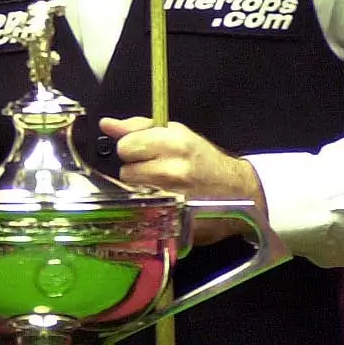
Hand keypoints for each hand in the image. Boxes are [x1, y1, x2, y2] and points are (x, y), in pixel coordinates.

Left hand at [99, 116, 266, 244]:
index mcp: (173, 144)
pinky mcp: (172, 220)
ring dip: (140, 189)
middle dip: (135, 169)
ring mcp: (172, 198)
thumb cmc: (203, 159)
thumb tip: (106, 125)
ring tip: (160, 186)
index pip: (125, 146)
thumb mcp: (176, 133)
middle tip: (154, 170)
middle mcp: (171, 171)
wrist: (237, 191)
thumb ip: (138, 127)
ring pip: (131, 192)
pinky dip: (148, 206)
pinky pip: (143, 211)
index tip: (143, 151)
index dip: (131, 148)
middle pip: (125, 171)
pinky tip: (163, 201)